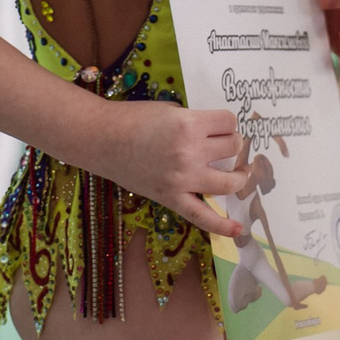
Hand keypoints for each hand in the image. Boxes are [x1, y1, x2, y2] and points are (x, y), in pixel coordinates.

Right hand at [92, 101, 251, 237]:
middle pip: (232, 148)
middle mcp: (189, 154)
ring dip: (237, 176)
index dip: (227, 121)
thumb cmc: (133, 119)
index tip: (219, 124)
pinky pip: (201, 216)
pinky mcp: (171, 198)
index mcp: (189, 125)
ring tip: (237, 172)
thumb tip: (215, 134)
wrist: (101, 139)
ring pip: (228, 182)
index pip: (229, 122)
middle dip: (231, 143)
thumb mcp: (171, 110)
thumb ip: (195, 122)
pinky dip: (221, 226)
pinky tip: (238, 230)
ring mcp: (181, 180)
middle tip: (221, 142)